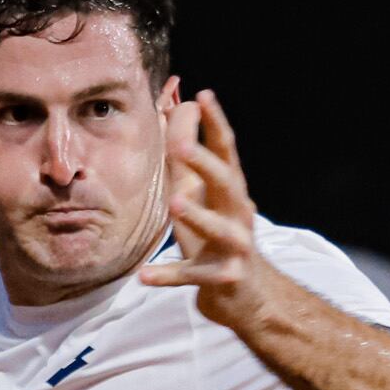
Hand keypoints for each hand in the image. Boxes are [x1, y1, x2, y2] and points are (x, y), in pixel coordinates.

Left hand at [138, 89, 284, 332]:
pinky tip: (143, 276)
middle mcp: (238, 213)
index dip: (216, 122)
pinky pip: (192, 276)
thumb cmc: (218, 236)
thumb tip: (177, 107)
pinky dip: (168, 276)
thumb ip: (186, 157)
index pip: (227, 151)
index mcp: (232, 190)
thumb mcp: (201, 195)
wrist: (246, 294)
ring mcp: (234, 247)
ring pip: (217, 229)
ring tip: (174, 203)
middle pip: (227, 183)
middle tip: (182, 146)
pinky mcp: (221, 278)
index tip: (203, 95)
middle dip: (206, 164)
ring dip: (197, 215)